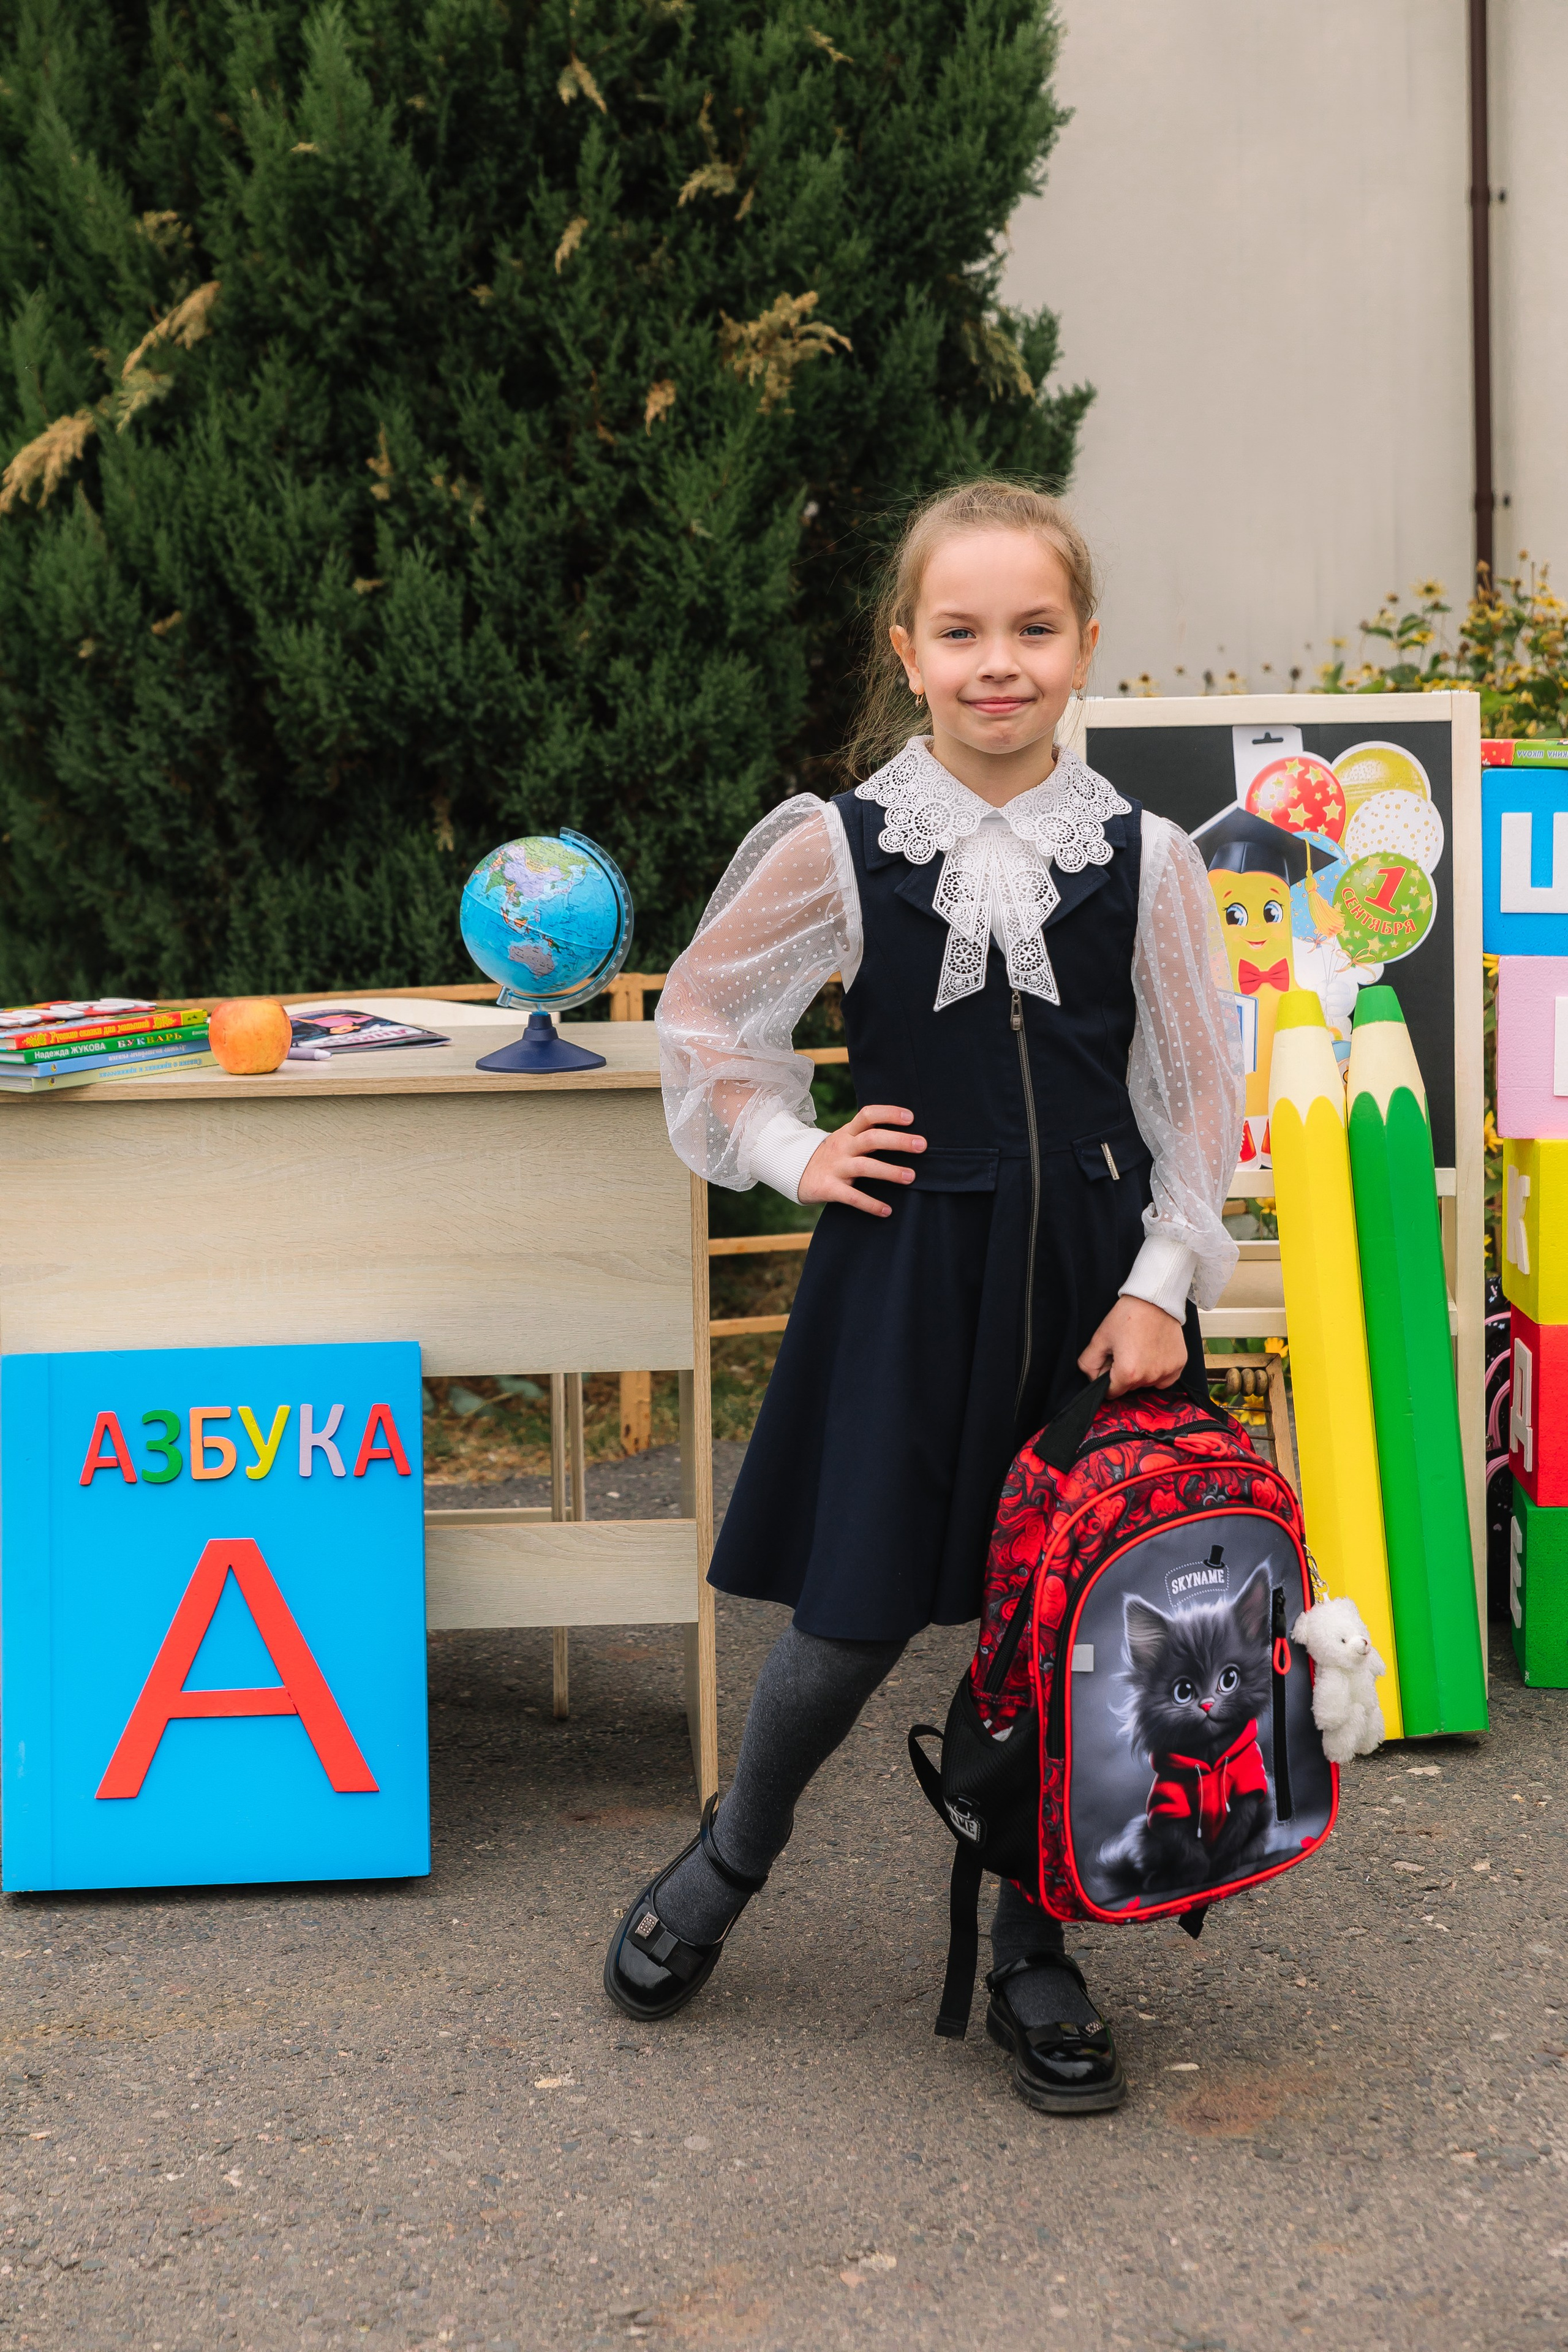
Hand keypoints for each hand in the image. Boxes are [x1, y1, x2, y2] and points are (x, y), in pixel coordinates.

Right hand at [797, 1104, 926, 1216]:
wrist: (796, 1173)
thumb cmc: (833, 1156)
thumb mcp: (846, 1140)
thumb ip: (869, 1135)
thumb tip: (908, 1135)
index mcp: (848, 1132)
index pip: (868, 1114)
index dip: (889, 1113)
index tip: (911, 1117)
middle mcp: (843, 1147)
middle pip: (871, 1138)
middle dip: (898, 1141)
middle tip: (922, 1146)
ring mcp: (836, 1167)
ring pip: (865, 1166)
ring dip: (889, 1171)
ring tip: (911, 1177)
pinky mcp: (829, 1188)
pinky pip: (852, 1197)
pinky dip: (870, 1204)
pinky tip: (886, 1211)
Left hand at [1078, 1294, 1187, 1398]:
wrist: (1154, 1300)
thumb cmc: (1127, 1316)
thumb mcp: (1099, 1338)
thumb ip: (1089, 1364)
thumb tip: (1092, 1379)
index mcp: (1128, 1374)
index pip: (1112, 1393)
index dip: (1107, 1380)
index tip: (1111, 1363)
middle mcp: (1150, 1377)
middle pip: (1130, 1388)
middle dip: (1124, 1375)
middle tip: (1125, 1351)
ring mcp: (1167, 1372)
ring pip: (1147, 1383)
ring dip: (1141, 1373)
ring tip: (1140, 1349)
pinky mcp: (1179, 1365)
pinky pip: (1164, 1379)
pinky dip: (1158, 1371)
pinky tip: (1153, 1353)